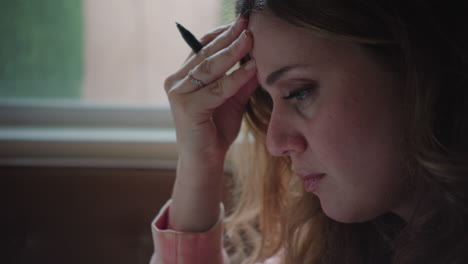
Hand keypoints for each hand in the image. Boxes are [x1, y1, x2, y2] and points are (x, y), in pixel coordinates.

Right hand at [164, 16, 257, 167]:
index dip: (223, 34)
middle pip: (205, 52)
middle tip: (247, 23)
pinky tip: (252, 68)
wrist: (205, 161)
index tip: (244, 23)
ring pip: (210, 67)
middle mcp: (177, 80)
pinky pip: (217, 89)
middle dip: (229, 37)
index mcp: (184, 76)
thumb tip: (260, 57)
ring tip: (251, 40)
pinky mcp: (187, 107)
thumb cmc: (216, 130)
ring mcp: (178, 93)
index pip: (203, 46)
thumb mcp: (233, 99)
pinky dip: (236, 78)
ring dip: (233, 52)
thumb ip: (242, 79)